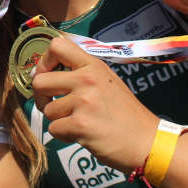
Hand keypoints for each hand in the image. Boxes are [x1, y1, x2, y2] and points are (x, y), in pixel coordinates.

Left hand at [32, 37, 157, 171]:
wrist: (147, 142)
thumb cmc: (126, 115)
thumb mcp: (108, 82)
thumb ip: (82, 73)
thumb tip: (44, 72)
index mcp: (94, 65)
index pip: (57, 45)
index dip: (44, 61)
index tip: (47, 75)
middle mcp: (87, 79)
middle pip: (40, 80)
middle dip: (41, 96)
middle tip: (53, 105)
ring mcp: (84, 101)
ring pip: (47, 109)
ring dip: (58, 120)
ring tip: (80, 122)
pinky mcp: (80, 125)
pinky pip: (54, 129)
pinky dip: (64, 135)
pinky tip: (84, 135)